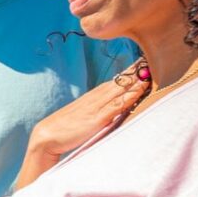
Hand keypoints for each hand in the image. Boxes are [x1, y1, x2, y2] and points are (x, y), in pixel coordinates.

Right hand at [16, 66, 149, 187]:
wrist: (46, 137)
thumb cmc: (63, 130)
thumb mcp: (82, 118)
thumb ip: (95, 114)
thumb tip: (110, 112)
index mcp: (92, 98)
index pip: (115, 82)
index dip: (129, 73)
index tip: (143, 63)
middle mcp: (96, 99)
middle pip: (120, 82)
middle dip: (135, 71)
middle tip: (151, 59)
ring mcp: (96, 107)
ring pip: (120, 90)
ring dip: (136, 81)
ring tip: (151, 70)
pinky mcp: (97, 118)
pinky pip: (117, 105)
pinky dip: (129, 96)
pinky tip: (140, 90)